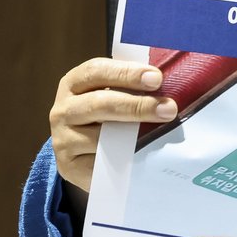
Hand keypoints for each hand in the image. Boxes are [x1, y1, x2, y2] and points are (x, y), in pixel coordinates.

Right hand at [49, 58, 177, 193]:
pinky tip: (140, 156)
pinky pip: (99, 162)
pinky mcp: (68, 166)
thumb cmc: (106, 116)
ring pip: (99, 136)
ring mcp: (62, 139)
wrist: (83, 154)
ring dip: (133, 136)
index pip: (96, 71)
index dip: (127, 73)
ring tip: (159, 134)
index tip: (156, 78)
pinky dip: (121, 159)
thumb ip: (132, 86)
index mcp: (74, 83)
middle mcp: (63, 109)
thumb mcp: (113, 94)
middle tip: (168, 108)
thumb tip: (174, 80)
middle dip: (137, 105)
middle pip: (99, 103)